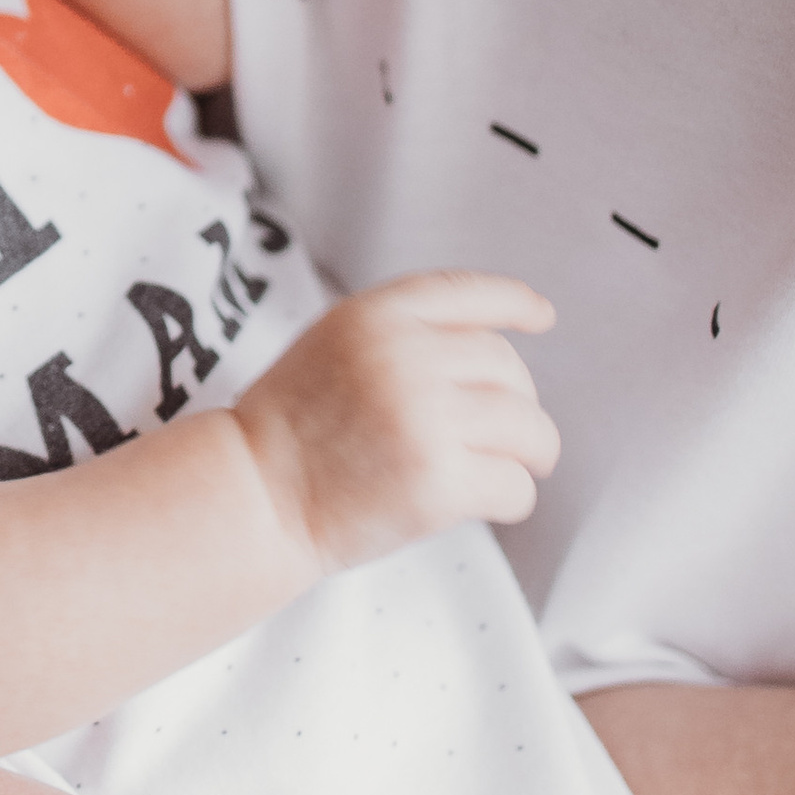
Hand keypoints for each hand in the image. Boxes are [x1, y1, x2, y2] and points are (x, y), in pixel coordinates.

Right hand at [235, 275, 558, 574]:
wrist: (252, 494)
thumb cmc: (286, 431)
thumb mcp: (328, 346)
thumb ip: (396, 335)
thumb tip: (483, 348)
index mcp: (374, 315)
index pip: (466, 293)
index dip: (513, 303)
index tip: (542, 316)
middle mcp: (404, 356)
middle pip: (508, 368)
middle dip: (520, 404)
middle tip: (514, 434)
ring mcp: (425, 418)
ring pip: (527, 428)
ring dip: (531, 453)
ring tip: (517, 468)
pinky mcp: (438, 481)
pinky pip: (515, 485)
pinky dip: (513, 497)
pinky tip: (487, 501)